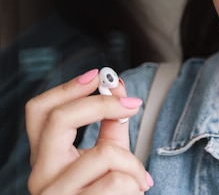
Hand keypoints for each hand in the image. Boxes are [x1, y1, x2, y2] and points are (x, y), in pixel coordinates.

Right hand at [26, 69, 153, 193]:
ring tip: (140, 179)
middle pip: (59, 120)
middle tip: (134, 104)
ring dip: (133, 164)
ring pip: (102, 154)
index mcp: (46, 158)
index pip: (39, 112)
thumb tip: (118, 86)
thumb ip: (112, 125)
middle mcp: (40, 177)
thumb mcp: (109, 158)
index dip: (67, 87)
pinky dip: (136, 184)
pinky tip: (135, 194)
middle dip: (102, 105)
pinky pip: (117, 183)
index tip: (100, 75)